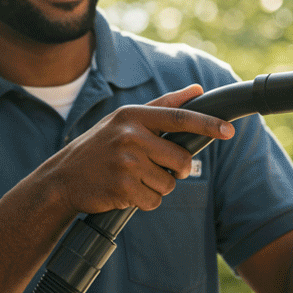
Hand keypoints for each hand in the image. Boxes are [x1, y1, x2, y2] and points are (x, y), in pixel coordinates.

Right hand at [28, 85, 233, 217]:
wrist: (63, 178)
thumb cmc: (101, 146)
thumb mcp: (126, 119)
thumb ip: (164, 106)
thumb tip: (198, 90)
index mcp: (133, 115)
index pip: (179, 118)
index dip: (207, 125)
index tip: (229, 131)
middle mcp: (130, 136)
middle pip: (181, 159)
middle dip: (179, 169)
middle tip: (157, 167)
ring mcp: (125, 162)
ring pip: (170, 183)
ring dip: (157, 186)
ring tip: (133, 178)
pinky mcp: (122, 188)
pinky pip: (155, 200)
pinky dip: (146, 201)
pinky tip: (126, 191)